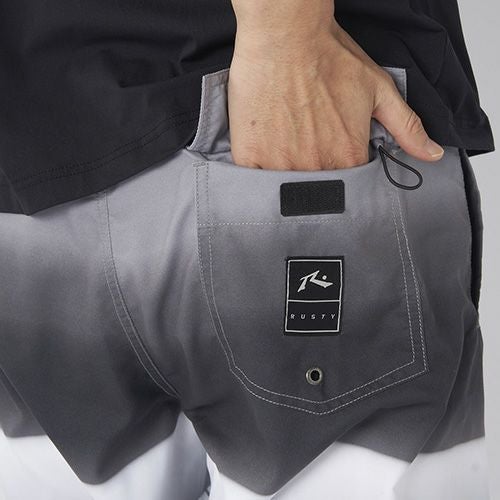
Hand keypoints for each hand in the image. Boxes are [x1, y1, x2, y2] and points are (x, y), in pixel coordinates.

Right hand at [227, 3, 443, 170]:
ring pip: (285, 188)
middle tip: (305, 142)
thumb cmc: (329, 56)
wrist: (285, 34)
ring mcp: (281, 164)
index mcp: (348, 156)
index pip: (348, 183)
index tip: (329, 150)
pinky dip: (259, 170)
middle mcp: (316, 167)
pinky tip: (264, 145)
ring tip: (285, 141)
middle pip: (315, 188)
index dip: (339, 168)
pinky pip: (255, 180)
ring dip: (285, 173)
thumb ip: (407, 128)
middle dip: (312, 171)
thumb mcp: (379, 89)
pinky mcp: (251, 156)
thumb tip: (432, 154)